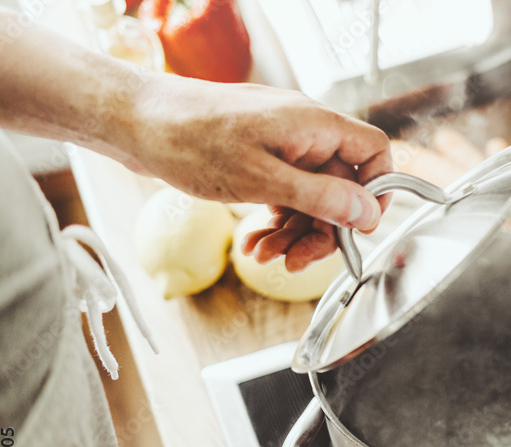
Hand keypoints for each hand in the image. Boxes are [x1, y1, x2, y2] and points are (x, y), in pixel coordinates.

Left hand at [127, 74, 391, 271]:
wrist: (134, 122)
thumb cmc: (189, 139)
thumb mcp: (262, 179)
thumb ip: (321, 198)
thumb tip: (366, 213)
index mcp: (314, 125)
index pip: (373, 152)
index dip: (376, 192)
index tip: (360, 228)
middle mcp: (304, 132)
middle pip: (341, 186)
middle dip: (322, 229)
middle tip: (297, 261)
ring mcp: (282, 144)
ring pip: (310, 197)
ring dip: (293, 233)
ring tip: (264, 256)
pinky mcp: (260, 156)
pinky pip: (284, 194)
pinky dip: (274, 222)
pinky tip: (253, 243)